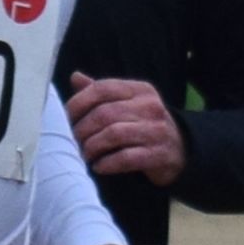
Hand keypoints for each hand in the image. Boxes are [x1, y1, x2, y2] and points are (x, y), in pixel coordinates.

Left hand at [62, 71, 187, 191]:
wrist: (179, 150)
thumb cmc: (144, 124)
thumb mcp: (128, 103)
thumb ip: (102, 92)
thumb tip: (75, 77)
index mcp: (140, 90)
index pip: (103, 88)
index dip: (78, 102)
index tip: (64, 118)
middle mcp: (150, 107)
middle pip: (105, 113)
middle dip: (82, 129)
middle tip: (71, 141)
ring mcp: (156, 131)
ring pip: (113, 134)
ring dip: (92, 147)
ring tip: (83, 154)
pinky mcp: (158, 154)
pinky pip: (126, 158)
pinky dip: (107, 163)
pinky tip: (98, 166)